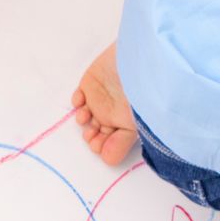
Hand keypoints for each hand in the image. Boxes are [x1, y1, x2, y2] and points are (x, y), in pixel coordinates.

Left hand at [72, 42, 137, 165]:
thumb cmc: (142, 93)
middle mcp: (113, 114)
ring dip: (83, 119)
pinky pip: (78, 97)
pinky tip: (82, 101)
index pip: (110, 143)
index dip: (102, 147)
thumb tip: (106, 160)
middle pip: (96, 133)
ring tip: (86, 116)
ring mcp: (100, 99)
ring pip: (85, 117)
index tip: (98, 146)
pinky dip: (77, 101)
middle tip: (91, 134)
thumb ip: (121, 144)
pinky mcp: (90, 84)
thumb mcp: (136, 123)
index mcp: (126, 125)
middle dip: (91, 137)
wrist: (139, 60)